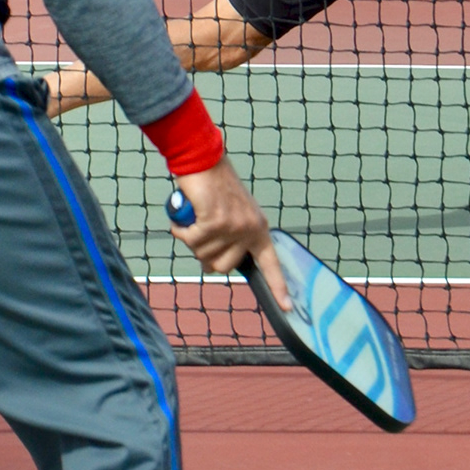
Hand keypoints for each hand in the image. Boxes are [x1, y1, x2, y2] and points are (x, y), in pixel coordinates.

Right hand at [168, 156, 289, 308]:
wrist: (205, 161)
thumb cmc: (215, 189)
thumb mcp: (232, 216)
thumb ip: (231, 239)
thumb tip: (214, 265)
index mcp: (258, 230)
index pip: (271, 263)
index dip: (278, 287)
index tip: (288, 308)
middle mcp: (250, 230)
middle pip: (222, 268)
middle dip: (206, 254)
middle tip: (203, 231)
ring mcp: (234, 227)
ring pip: (203, 256)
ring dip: (192, 239)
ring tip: (197, 217)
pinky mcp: (215, 222)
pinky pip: (191, 240)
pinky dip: (182, 230)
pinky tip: (186, 216)